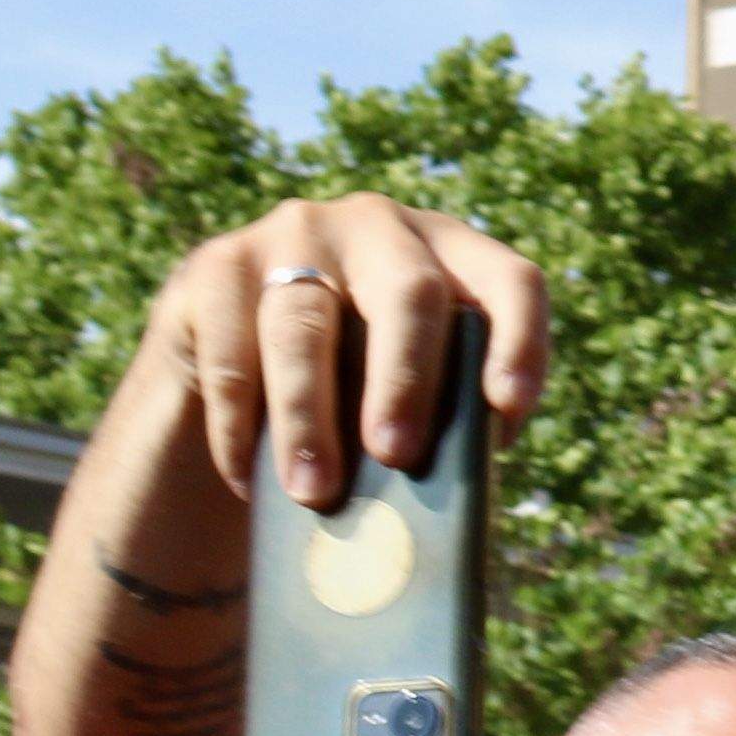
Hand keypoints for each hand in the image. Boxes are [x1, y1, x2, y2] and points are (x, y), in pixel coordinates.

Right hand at [136, 197, 549, 517]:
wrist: (229, 368)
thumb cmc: (347, 398)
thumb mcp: (400, 398)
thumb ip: (434, 425)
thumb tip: (445, 506)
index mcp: (451, 260)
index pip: (509, 281)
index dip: (520, 342)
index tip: (508, 411)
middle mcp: (379, 228)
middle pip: (409, 291)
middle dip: (405, 379)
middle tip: (396, 454)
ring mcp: (293, 235)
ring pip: (304, 322)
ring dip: (309, 415)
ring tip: (314, 491)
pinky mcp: (215, 265)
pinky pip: (229, 349)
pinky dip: (238, 423)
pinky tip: (247, 478)